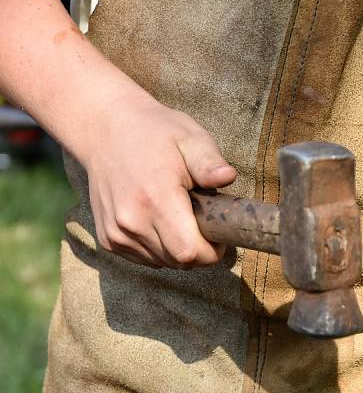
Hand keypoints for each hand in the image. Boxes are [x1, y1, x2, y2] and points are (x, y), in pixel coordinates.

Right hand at [83, 92, 236, 267]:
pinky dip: (158, 248)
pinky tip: (157, 221)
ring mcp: (117, 233)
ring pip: (162, 262)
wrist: (104, 131)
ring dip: (177, 249)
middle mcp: (132, 221)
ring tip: (176, 216)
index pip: (189, 252)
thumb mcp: (189, 137)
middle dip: (198, 250)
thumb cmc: (154, 133)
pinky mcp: (108, 239)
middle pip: (179, 261)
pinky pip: (144, 258)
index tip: (217, 234)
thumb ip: (209, 162)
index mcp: (156, 198)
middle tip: (200, 220)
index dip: (211, 251)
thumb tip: (227, 177)